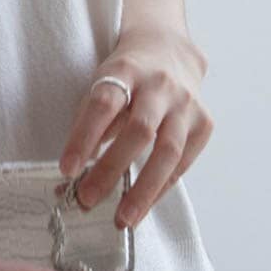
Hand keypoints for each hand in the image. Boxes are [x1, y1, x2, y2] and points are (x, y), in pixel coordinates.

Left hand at [57, 24, 213, 229]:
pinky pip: (183, 162)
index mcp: (126, 70)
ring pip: (167, 152)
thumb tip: (71, 174)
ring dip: (143, 190)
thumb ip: (89, 122)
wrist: (169, 52)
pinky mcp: (204, 123)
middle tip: (87, 200)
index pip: (103, 104)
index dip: (84, 137)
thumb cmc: (126, 76)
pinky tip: (144, 205)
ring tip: (123, 218)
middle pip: (138, 131)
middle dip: (112, 169)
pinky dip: (161, 187)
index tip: (67, 169)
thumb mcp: (102, 84)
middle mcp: (160, 85)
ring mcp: (186, 104)